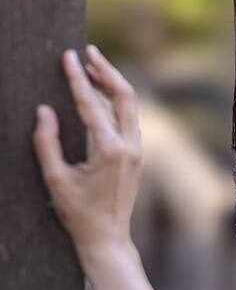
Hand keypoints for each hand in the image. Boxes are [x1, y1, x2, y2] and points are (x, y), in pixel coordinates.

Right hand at [31, 44, 143, 264]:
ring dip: (113, 85)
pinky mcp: (136, 158)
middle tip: (88, 51)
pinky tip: (102, 94)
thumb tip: (44, 110)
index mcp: (109, 151)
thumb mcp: (55, 179)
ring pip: (130, 107)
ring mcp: (137, 153)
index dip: (77, 78)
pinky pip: (129, 121)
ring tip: (93, 67)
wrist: (107, 239)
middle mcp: (129, 148)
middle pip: (124, 96)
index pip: (91, 105)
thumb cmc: (78, 213)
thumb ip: (47, 143)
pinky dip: (117, 102)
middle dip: (106, 71)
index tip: (67, 56)